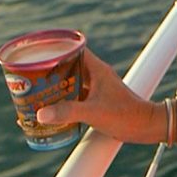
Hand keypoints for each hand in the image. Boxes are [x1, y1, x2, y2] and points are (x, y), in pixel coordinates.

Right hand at [36, 49, 161, 143]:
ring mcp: (96, 89)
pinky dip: (63, 101)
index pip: (75, 50)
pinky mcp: (96, 102)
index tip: (39, 53)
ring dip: (55, 87)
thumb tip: (40, 114)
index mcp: (97, 69)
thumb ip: (67, 112)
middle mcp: (96, 76)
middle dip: (51, 71)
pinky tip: (50, 110)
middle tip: (31, 77)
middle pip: (69, 67)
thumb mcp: (94, 112)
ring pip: (71, 83)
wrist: (145, 127)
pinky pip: (75, 97)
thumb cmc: (125, 115)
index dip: (57, 49)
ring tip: (35, 93)